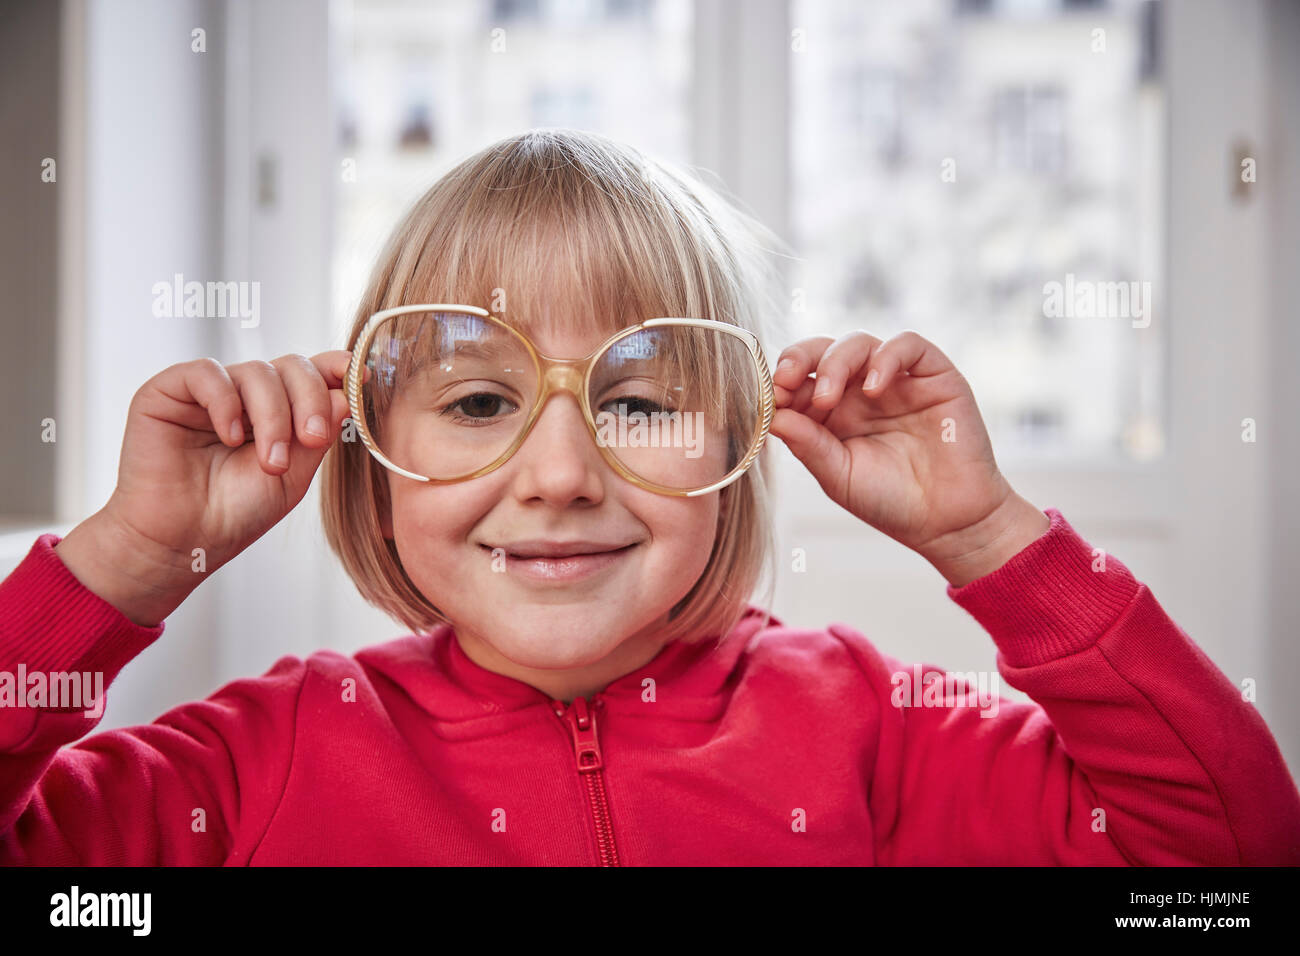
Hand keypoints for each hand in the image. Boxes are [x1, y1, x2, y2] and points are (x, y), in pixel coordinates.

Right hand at [55, 352, 358, 625]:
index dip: (337, 368)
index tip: (359, 377)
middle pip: (291, 366)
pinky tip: (231, 436)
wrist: (183, 540)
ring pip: (256, 372)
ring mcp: (209, 391)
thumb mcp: (294, 476)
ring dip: (272, 416)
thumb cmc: (235, 513)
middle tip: (312, 438)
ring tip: (270, 462)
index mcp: (279, 411)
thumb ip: (319, 433)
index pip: (313, 374)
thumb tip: (345, 392)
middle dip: (310, 400)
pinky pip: (207, 373)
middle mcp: (246, 395)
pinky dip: (226, 402)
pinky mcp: (169, 390)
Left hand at [769, 330, 1048, 586]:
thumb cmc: (890, 501)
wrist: (948, 521)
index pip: (798, 379)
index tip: (769, 397)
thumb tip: (772, 415)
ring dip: (835, 362)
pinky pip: (908, 345)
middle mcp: (859, 391)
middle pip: (822, 352)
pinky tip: (874, 388)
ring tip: (828, 398)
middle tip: (787, 382)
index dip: (780, 381)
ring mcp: (896, 380)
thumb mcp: (838, 475)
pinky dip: (886, 357)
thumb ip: (807, 444)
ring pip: (859, 343)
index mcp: (830, 413)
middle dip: (798, 359)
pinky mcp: (933, 375)